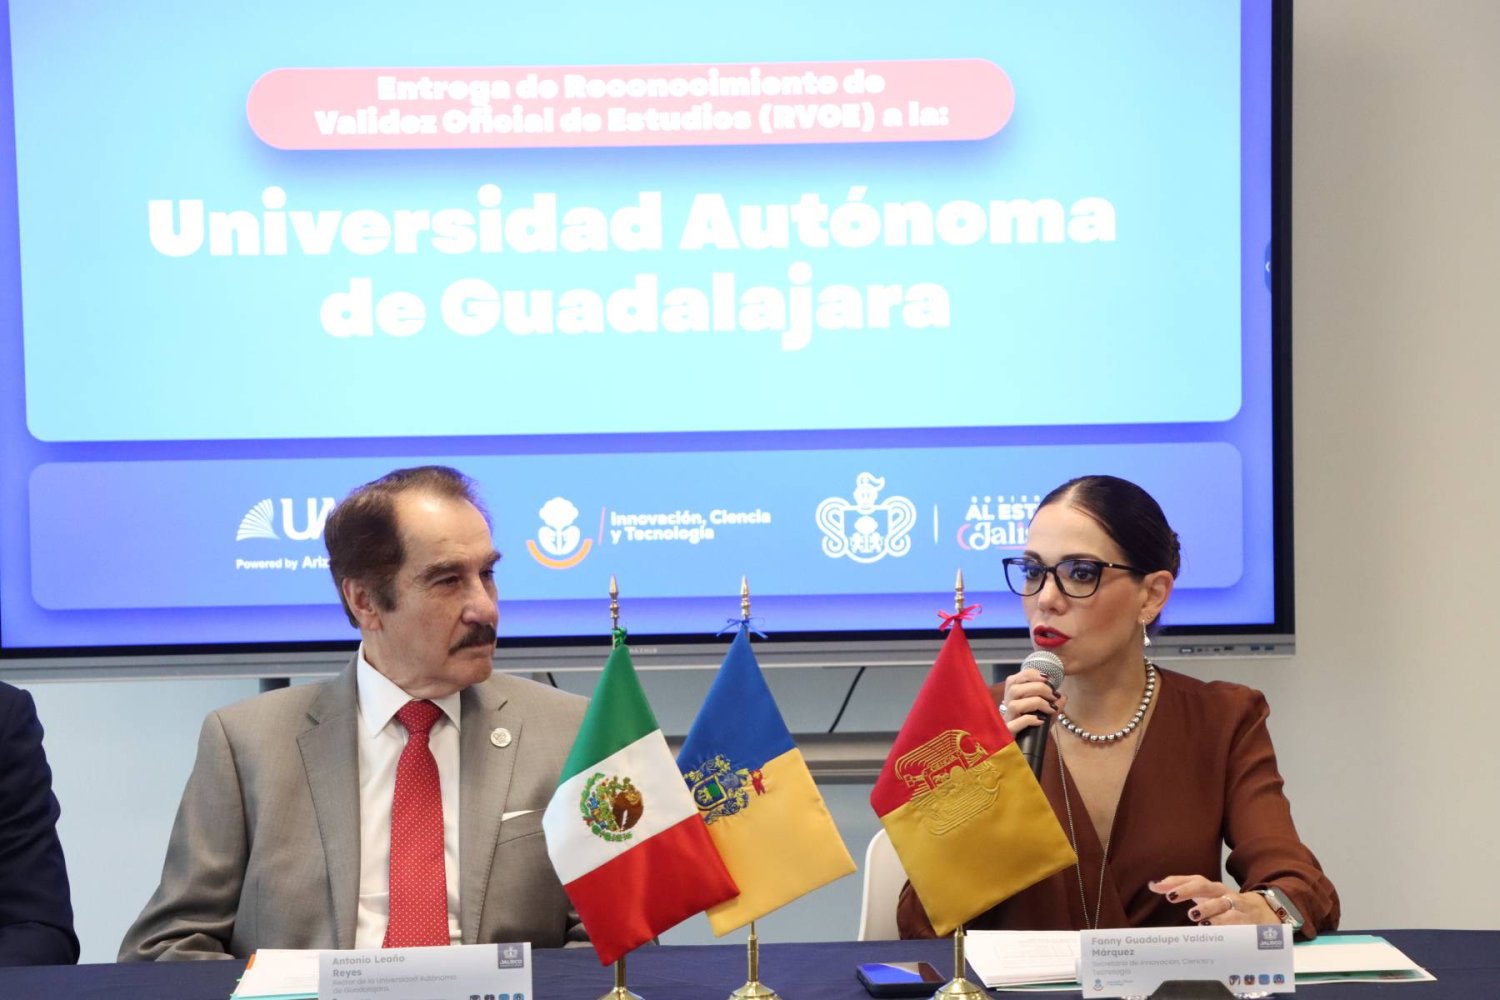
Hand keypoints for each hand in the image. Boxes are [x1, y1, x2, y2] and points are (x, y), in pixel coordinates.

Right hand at [989, 668, 1064, 736]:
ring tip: (1050, 708)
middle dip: (1037, 688)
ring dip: (1035, 702)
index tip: (1048, 679)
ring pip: (1014, 704)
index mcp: (1012, 697)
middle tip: (1053, 695)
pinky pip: (1015, 724)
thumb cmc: (1033, 729)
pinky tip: (1041, 721)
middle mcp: (1006, 706)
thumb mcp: (1046, 715)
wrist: (1023, 750)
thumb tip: (1062, 696)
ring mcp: (1006, 720)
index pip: (1014, 678)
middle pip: (1014, 688)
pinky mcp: (1008, 734)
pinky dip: (1029, 720)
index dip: (1031, 675)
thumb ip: (1054, 705)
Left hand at [1148, 876, 1278, 926]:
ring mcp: (1236, 905)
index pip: (1192, 880)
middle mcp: (1222, 893)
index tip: (1157, 886)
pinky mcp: (1248, 919)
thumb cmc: (1227, 905)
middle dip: (1187, 890)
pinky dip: (1224, 923)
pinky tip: (1213, 927)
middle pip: (1205, 886)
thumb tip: (1153, 884)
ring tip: (1193, 915)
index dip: (1175, 881)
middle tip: (1171, 896)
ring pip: (1221, 903)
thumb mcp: (1206, 898)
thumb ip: (1182, 891)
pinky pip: (1235, 920)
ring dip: (1207, 907)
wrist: (1265, 913)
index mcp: (1211, 888)